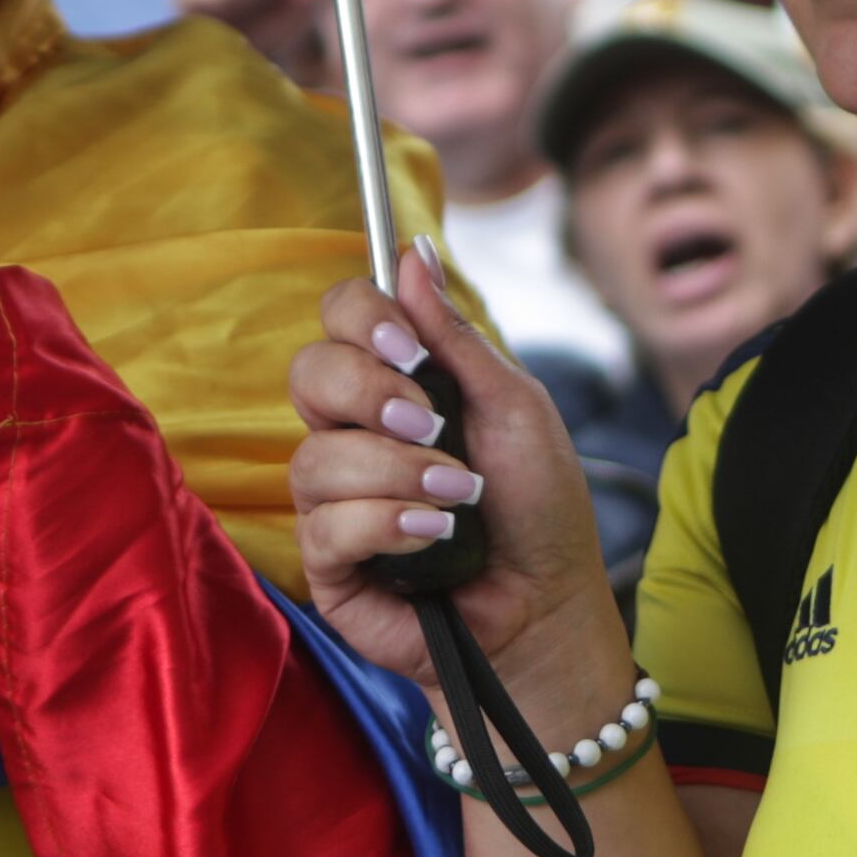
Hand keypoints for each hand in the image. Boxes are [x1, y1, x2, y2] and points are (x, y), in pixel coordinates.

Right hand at [290, 245, 630, 726]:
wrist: (548, 605)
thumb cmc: (537, 506)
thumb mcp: (513, 406)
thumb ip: (455, 336)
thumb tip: (413, 251)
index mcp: (394, 384)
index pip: (339, 317)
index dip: (362, 319)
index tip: (409, 349)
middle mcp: (353, 432)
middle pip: (307, 373)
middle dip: (371, 394)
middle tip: (431, 424)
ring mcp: (334, 498)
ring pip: (315, 456)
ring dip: (399, 473)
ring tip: (458, 499)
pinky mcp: (329, 563)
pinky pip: (325, 525)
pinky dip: (387, 525)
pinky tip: (434, 538)